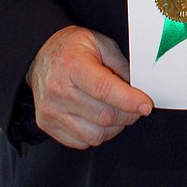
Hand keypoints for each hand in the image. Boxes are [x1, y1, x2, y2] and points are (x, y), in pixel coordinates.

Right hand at [27, 25, 152, 148]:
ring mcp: (51, 110)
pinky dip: (97, 135)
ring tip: (118, 113)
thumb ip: (121, 65)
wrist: (40, 54)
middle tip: (136, 107)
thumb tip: (140, 89)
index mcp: (72, 64)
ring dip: (115, 128)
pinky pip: (81, 142)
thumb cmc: (72, 48)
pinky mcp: (47, 125)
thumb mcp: (100, 43)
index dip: (129, 100)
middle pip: (104, 116)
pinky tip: (100, 120)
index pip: (104, 89)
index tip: (146, 105)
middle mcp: (58, 90)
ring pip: (95, 135)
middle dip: (128, 115)